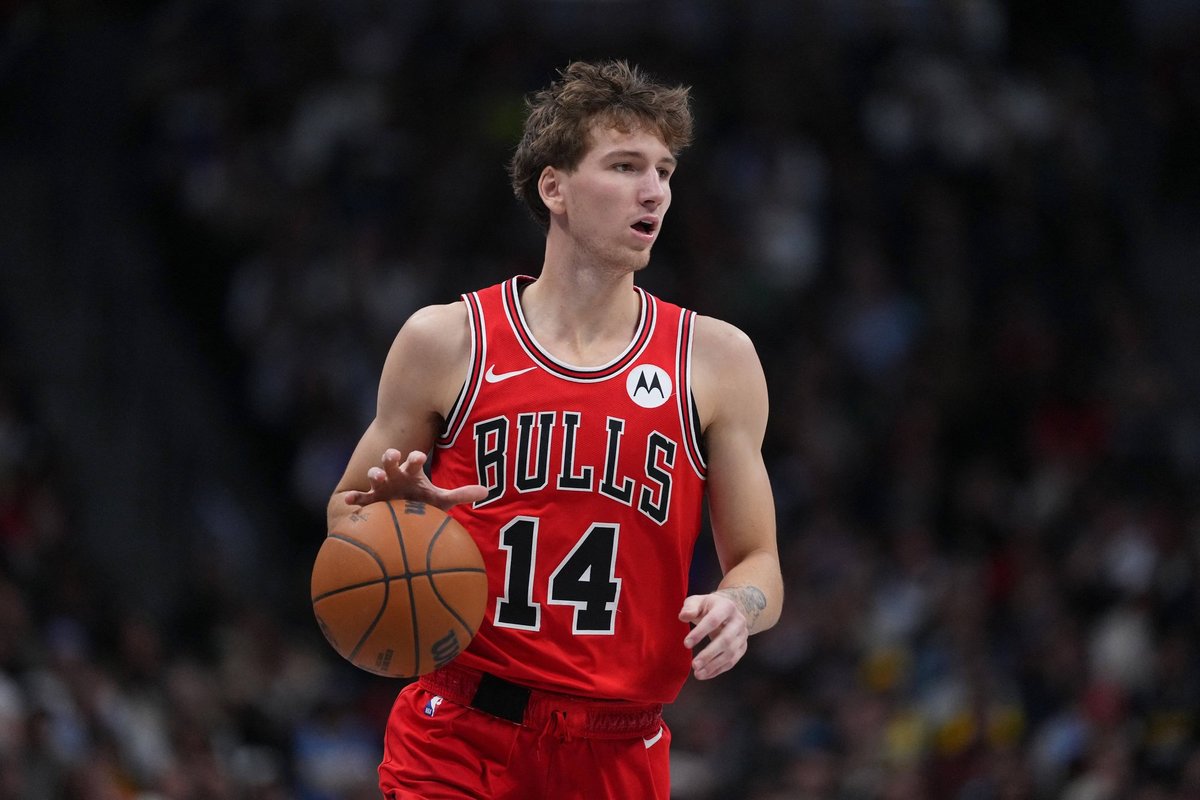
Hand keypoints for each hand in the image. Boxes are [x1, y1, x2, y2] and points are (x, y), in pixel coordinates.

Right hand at [343, 449, 487, 511]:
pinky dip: (354, 498)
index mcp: (411, 472)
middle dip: (391, 455)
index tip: (420, 456)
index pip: (414, 459)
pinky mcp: (370, 500)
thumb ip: (460, 494)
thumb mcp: (440, 499)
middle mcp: (395, 475)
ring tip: (377, 476)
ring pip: (374, 474)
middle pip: (391, 459)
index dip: (415, 457)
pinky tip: (350, 500)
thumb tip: (487, 491)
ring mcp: (381, 486)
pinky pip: (359, 498)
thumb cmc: (421, 503)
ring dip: (375, 473)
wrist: (401, 515)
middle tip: (393, 454)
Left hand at [679, 589, 751, 679]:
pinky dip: (718, 669)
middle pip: (726, 640)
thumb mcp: (697, 602)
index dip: (700, 632)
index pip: (714, 620)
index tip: (686, 644)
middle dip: (709, 654)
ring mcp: (743, 635)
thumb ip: (690, 608)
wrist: (726, 611)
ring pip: (731, 653)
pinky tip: (705, 674)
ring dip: (714, 665)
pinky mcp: (743, 647)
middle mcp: (738, 621)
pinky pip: (732, 661)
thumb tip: (683, 617)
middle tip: (694, 664)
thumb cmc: (707, 607)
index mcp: (726, 606)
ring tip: (698, 673)